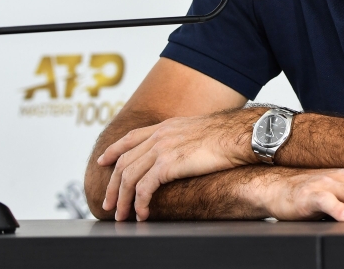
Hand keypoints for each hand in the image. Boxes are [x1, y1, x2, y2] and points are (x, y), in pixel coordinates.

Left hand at [97, 110, 256, 220]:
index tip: (102, 161)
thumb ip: (184, 139)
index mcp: (166, 126)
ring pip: (129, 177)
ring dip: (123, 200)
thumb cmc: (229, 137)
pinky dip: (139, 203)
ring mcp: (162, 148)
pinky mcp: (168, 164)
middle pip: (124, 161)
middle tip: (109, 204)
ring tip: (122, 216)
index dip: (113, 150)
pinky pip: (143, 188)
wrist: (240, 136)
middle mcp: (160, 135)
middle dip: (113, 185)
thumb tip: (183, 152)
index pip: (131, 137)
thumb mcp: (199, 131)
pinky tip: (142, 213)